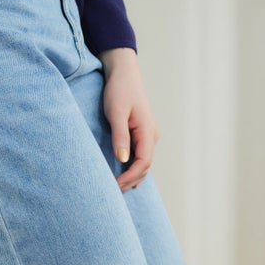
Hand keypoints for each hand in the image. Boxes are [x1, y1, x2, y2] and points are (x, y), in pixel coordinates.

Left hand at [99, 48, 158, 191]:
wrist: (123, 72)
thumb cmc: (119, 90)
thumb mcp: (116, 112)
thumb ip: (120, 135)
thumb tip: (123, 159)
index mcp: (147, 132)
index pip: (143, 162)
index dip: (130, 177)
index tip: (115, 185)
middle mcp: (151, 136)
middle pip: (144, 166)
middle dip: (130, 180)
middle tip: (113, 192)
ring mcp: (147, 135)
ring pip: (143, 163)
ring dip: (132, 177)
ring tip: (117, 188)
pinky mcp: (141, 133)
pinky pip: (140, 156)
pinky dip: (133, 169)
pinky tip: (124, 177)